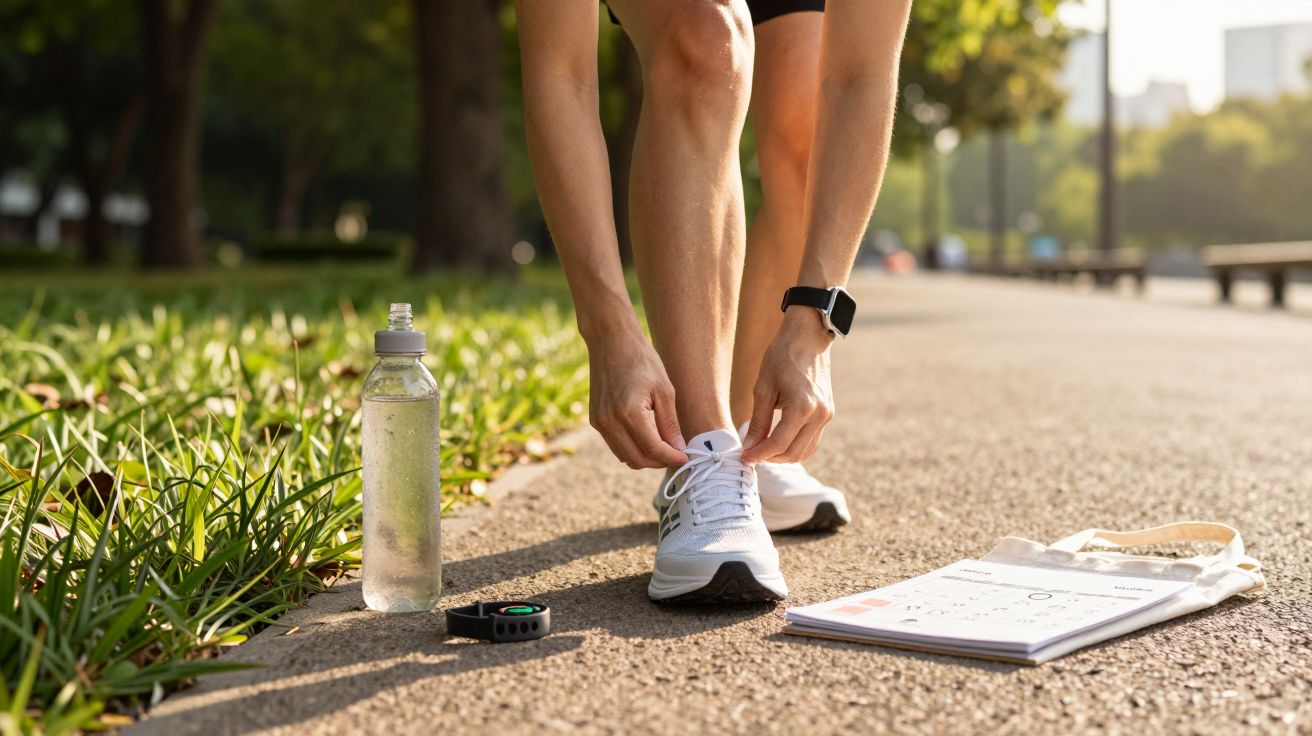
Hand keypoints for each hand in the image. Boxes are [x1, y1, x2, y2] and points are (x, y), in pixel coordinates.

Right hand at [587, 332, 687, 468]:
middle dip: (659, 462)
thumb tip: (678, 448)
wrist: (611, 341)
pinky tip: (646, 438)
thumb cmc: (641, 360)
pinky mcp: (595, 420)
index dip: (671, 458)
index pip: (653, 448)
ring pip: (624, 456)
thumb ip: (669, 423)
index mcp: (629, 412)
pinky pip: (615, 445)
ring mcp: (599, 422)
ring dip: (645, 458)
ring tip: (664, 448)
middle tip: (676, 455)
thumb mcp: (664, 390)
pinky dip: (631, 448)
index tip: (685, 458)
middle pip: (637, 459)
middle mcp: (610, 421)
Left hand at [742, 309, 834, 463]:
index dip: (758, 454)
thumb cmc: (782, 356)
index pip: (778, 444)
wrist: (808, 337)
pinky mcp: (828, 413)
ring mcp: (826, 415)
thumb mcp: (763, 388)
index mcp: (802, 408)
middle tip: (751, 454)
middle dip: (770, 458)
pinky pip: (811, 440)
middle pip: (793, 453)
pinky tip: (777, 439)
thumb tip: (749, 446)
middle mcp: (819, 415)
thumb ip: (758, 421)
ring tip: (763, 449)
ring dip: (783, 455)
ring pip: (805, 451)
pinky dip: (795, 445)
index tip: (743, 457)